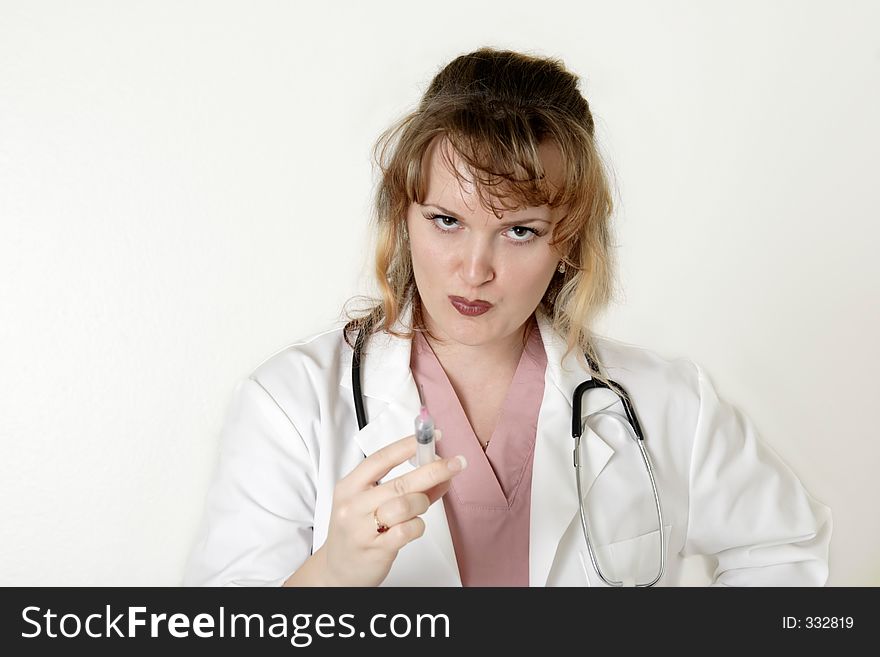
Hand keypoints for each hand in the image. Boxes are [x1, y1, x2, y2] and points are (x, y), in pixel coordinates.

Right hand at [319, 433, 466, 586]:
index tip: (431, 437)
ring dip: (422, 503)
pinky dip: (418, 526)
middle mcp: (354, 505)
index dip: (408, 446)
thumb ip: (405, 487)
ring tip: (420, 507)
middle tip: (455, 464)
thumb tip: (440, 472)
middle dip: (433, 470)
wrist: (338, 570)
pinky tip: (413, 527)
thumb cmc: (357, 531)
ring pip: (406, 505)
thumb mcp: (370, 503)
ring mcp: (362, 528)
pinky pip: (408, 530)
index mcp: (349, 486)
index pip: (381, 459)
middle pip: (400, 482)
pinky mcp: (376, 549)